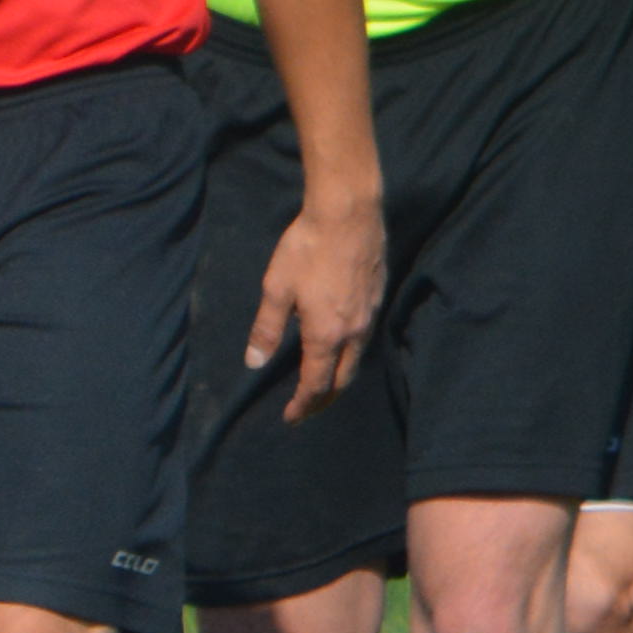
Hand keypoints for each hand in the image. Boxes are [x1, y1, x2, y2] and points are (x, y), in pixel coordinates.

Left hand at [246, 177, 383, 419]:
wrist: (348, 214)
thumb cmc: (306, 249)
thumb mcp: (276, 288)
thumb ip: (266, 328)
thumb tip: (254, 362)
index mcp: (326, 334)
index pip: (316, 383)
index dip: (303, 404)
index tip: (290, 417)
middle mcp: (354, 332)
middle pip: (342, 379)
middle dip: (324, 400)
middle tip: (307, 410)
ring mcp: (370, 316)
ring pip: (357, 361)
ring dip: (339, 380)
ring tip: (322, 387)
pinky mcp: (377, 299)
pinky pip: (365, 340)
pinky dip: (350, 356)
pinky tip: (339, 350)